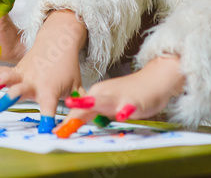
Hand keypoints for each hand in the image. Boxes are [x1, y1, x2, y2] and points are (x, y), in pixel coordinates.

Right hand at [0, 10, 85, 117]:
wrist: (58, 42)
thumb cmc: (68, 69)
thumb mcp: (77, 86)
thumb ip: (79, 103)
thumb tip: (86, 118)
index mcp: (50, 89)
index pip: (48, 107)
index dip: (46, 118)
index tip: (43, 130)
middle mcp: (34, 82)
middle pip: (20, 91)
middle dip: (9, 100)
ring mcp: (23, 74)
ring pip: (7, 78)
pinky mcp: (16, 69)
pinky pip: (0, 70)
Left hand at [57, 55, 184, 134]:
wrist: (155, 79)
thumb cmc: (130, 92)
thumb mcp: (108, 102)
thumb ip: (94, 111)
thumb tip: (76, 121)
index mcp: (96, 94)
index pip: (78, 110)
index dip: (67, 122)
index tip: (56, 133)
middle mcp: (104, 94)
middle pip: (85, 107)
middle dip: (73, 118)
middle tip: (60, 130)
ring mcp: (119, 97)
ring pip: (103, 102)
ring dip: (92, 105)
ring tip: (82, 106)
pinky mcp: (134, 101)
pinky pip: (129, 106)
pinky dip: (125, 110)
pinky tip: (122, 115)